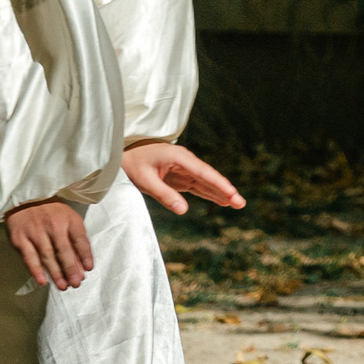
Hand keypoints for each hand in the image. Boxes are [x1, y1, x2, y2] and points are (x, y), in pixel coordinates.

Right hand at [5, 198, 93, 289]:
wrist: (25, 199)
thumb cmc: (52, 213)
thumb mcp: (68, 220)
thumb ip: (76, 242)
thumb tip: (83, 268)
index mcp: (68, 218)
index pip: (79, 238)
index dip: (85, 255)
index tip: (88, 269)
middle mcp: (52, 224)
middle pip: (64, 250)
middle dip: (71, 269)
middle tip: (76, 283)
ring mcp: (35, 231)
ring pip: (47, 256)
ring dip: (56, 273)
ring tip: (63, 286)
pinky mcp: (20, 239)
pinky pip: (29, 257)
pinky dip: (36, 270)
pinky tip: (43, 281)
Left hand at [123, 141, 245, 215]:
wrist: (121, 152)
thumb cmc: (131, 163)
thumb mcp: (145, 180)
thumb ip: (165, 195)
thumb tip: (184, 211)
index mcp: (179, 157)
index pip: (204, 173)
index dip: (219, 185)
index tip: (232, 194)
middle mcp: (185, 161)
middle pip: (209, 177)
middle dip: (226, 190)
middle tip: (241, 203)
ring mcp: (183, 169)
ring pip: (206, 182)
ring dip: (220, 193)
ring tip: (237, 204)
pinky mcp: (179, 176)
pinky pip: (198, 186)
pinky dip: (209, 193)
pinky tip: (221, 201)